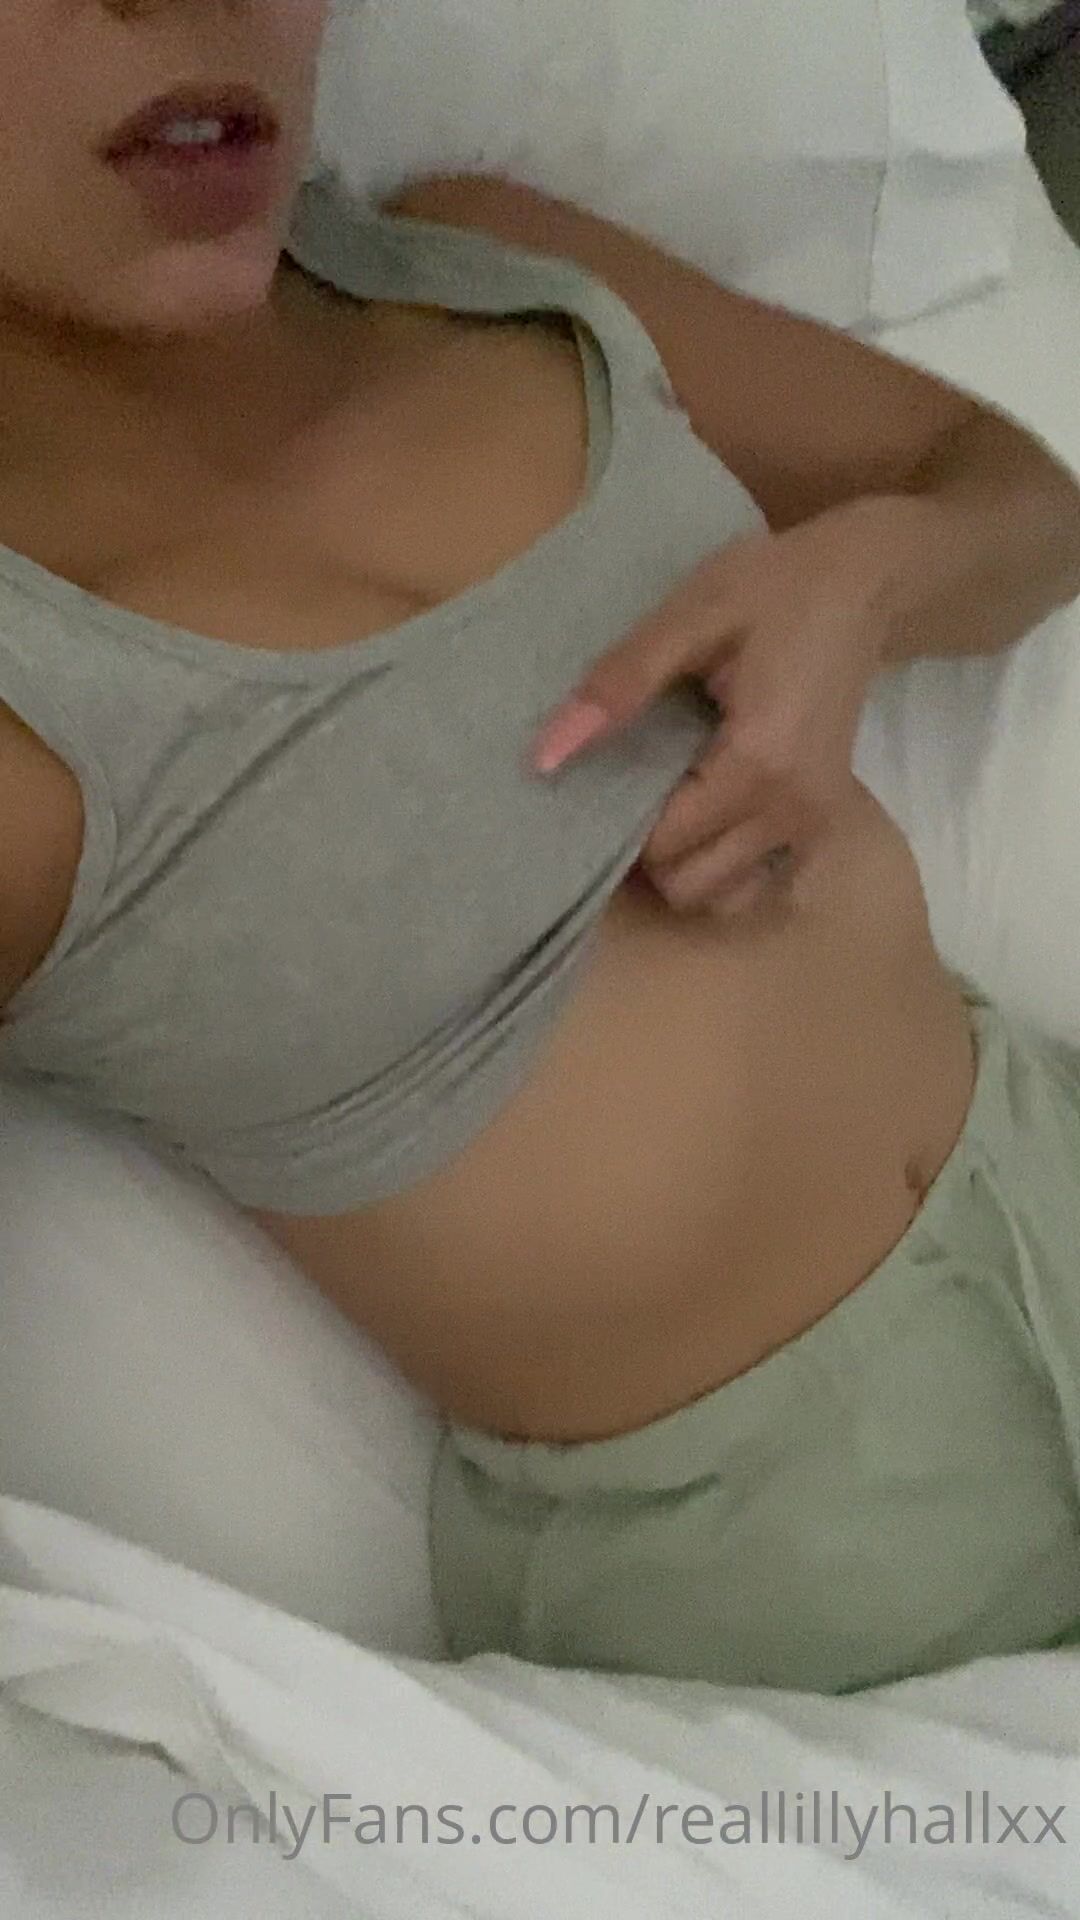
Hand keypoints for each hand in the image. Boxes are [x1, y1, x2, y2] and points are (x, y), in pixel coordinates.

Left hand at [530, 499, 897, 914]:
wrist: (865, 583)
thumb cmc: (773, 588)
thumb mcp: (689, 617)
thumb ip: (618, 686)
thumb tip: (544, 757)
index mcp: (758, 765)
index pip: (663, 843)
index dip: (617, 821)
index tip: (600, 775)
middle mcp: (793, 812)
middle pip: (688, 884)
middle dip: (647, 853)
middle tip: (629, 790)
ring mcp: (816, 825)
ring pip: (723, 896)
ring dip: (684, 864)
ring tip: (668, 803)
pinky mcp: (825, 823)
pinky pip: (761, 884)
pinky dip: (726, 868)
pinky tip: (709, 818)